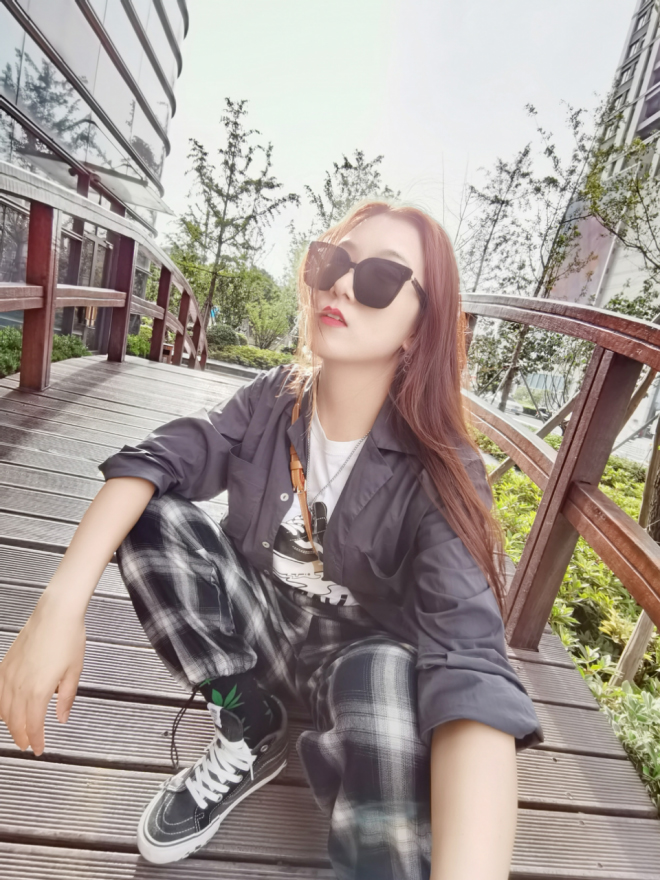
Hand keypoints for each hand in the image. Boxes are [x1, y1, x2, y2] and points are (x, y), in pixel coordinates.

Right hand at [0, 590, 85, 755]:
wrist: (55, 613)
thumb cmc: (68, 638)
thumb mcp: (74, 672)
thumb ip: (65, 698)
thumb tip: (61, 717)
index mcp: (39, 690)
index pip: (34, 725)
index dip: (36, 741)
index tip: (39, 749)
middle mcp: (20, 685)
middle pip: (15, 721)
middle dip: (21, 736)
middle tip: (27, 744)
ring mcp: (9, 675)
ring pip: (3, 709)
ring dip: (9, 723)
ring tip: (17, 731)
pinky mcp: (5, 664)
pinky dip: (0, 705)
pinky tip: (4, 708)